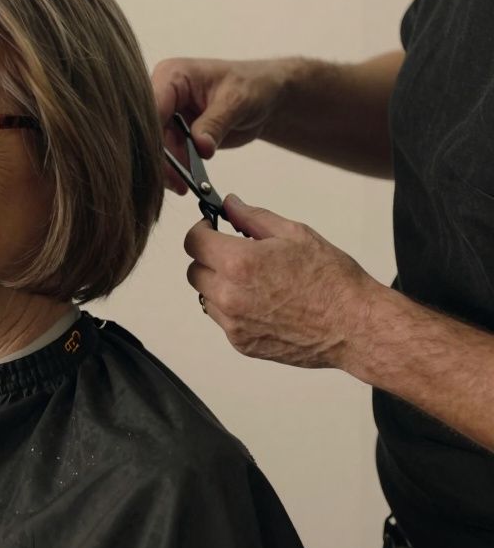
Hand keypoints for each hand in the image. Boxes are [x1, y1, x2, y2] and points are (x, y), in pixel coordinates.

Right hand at [151, 57, 301, 193]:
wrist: (265, 96)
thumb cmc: (253, 86)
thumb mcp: (237, 101)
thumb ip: (216, 123)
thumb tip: (200, 148)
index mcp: (172, 75)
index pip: (152, 105)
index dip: (153, 132)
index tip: (162, 160)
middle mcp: (163, 93)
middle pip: (150, 129)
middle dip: (160, 156)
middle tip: (175, 182)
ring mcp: (167, 114)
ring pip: (156, 146)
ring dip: (167, 168)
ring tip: (182, 187)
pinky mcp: (174, 132)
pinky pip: (167, 154)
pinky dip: (175, 170)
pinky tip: (183, 183)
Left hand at [184, 195, 381, 369]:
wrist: (355, 326)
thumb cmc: (332, 281)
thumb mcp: (295, 234)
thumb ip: (253, 217)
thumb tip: (229, 204)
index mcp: (239, 263)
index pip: (193, 242)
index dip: (201, 231)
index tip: (210, 229)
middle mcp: (229, 295)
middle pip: (195, 270)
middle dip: (209, 258)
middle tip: (235, 253)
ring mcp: (233, 323)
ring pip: (206, 296)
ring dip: (219, 284)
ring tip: (254, 281)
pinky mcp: (241, 343)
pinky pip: (222, 319)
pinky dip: (232, 308)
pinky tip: (262, 303)